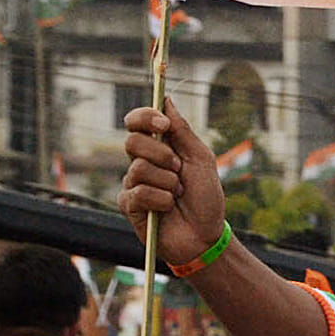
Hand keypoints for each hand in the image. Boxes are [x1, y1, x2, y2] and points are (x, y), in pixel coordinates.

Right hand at [118, 96, 226, 266]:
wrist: (205, 235)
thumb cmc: (206, 198)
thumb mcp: (201, 160)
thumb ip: (182, 131)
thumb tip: (166, 100)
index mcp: (160, 148)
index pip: (138, 122)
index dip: (146, 117)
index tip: (164, 125)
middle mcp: (142, 162)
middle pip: (133, 141)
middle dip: (161, 154)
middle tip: (179, 168)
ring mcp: (133, 183)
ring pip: (139, 168)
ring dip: (168, 181)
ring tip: (178, 194)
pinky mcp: (128, 204)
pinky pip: (140, 192)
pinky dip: (161, 199)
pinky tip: (168, 208)